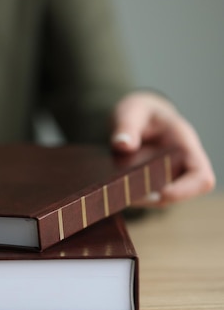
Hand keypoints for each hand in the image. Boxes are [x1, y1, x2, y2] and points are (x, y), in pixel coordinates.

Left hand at [111, 91, 214, 206]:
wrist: (132, 118)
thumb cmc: (138, 112)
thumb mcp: (131, 111)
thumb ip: (126, 125)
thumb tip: (122, 145)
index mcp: (184, 146)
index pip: (200, 177)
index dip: (186, 190)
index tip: (162, 192)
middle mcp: (179, 166)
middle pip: (176, 194)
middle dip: (150, 197)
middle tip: (122, 190)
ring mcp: (165, 177)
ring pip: (156, 199)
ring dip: (135, 197)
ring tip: (112, 186)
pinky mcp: (149, 183)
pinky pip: (141, 196)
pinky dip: (126, 195)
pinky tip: (109, 186)